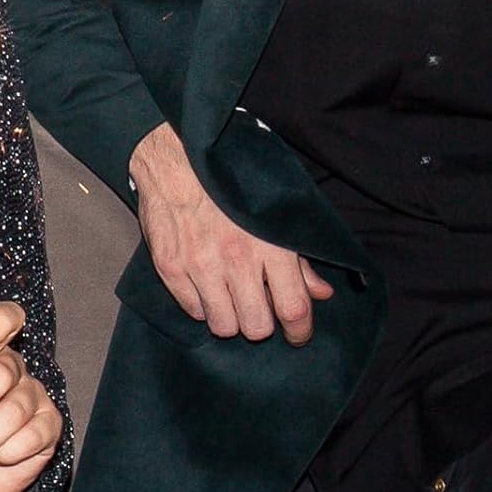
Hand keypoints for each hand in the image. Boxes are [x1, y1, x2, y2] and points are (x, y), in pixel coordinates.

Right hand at [130, 122, 332, 344]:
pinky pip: (194, 311)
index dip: (300, 331)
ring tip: (231, 296)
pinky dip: (203, 304)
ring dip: (230, 316)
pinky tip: (207, 283)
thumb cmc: (232, 180)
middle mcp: (235, 259)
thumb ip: (299, 256)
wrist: (178, 157)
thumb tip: (320, 292)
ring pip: (223, 326)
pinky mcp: (171, 269)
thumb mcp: (276, 209)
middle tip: (260, 309)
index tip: (298, 334)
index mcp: (269, 244)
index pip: (293, 308)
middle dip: (262, 324)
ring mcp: (200, 266)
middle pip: (256, 327)